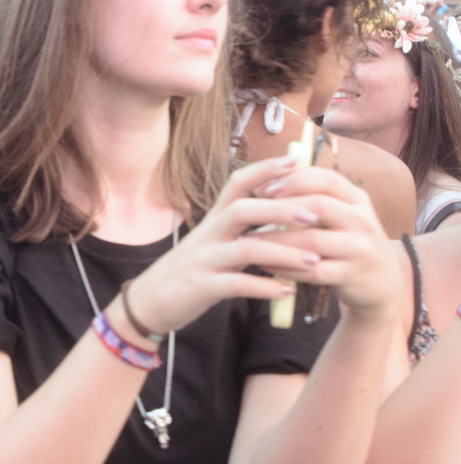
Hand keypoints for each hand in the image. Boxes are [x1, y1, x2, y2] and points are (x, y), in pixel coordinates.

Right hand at [120, 157, 350, 335]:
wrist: (149, 301)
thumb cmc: (189, 270)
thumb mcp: (212, 242)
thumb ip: (241, 229)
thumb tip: (280, 213)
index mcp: (213, 220)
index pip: (237, 184)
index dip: (264, 170)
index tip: (295, 162)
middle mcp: (208, 234)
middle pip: (242, 210)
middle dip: (280, 209)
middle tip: (314, 215)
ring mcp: (204, 260)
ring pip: (244, 249)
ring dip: (282, 253)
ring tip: (313, 260)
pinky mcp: (202, 287)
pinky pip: (236, 285)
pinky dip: (264, 287)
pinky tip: (288, 291)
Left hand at [245, 165, 401, 323]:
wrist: (383, 281)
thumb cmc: (347, 240)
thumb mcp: (340, 213)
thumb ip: (312, 196)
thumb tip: (264, 179)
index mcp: (357, 198)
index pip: (325, 178)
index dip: (291, 180)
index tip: (261, 188)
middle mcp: (363, 220)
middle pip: (318, 205)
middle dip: (279, 208)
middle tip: (249, 214)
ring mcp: (361, 249)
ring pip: (312, 239)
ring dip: (275, 239)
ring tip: (249, 239)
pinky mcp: (353, 275)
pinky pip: (313, 270)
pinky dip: (285, 267)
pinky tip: (265, 265)